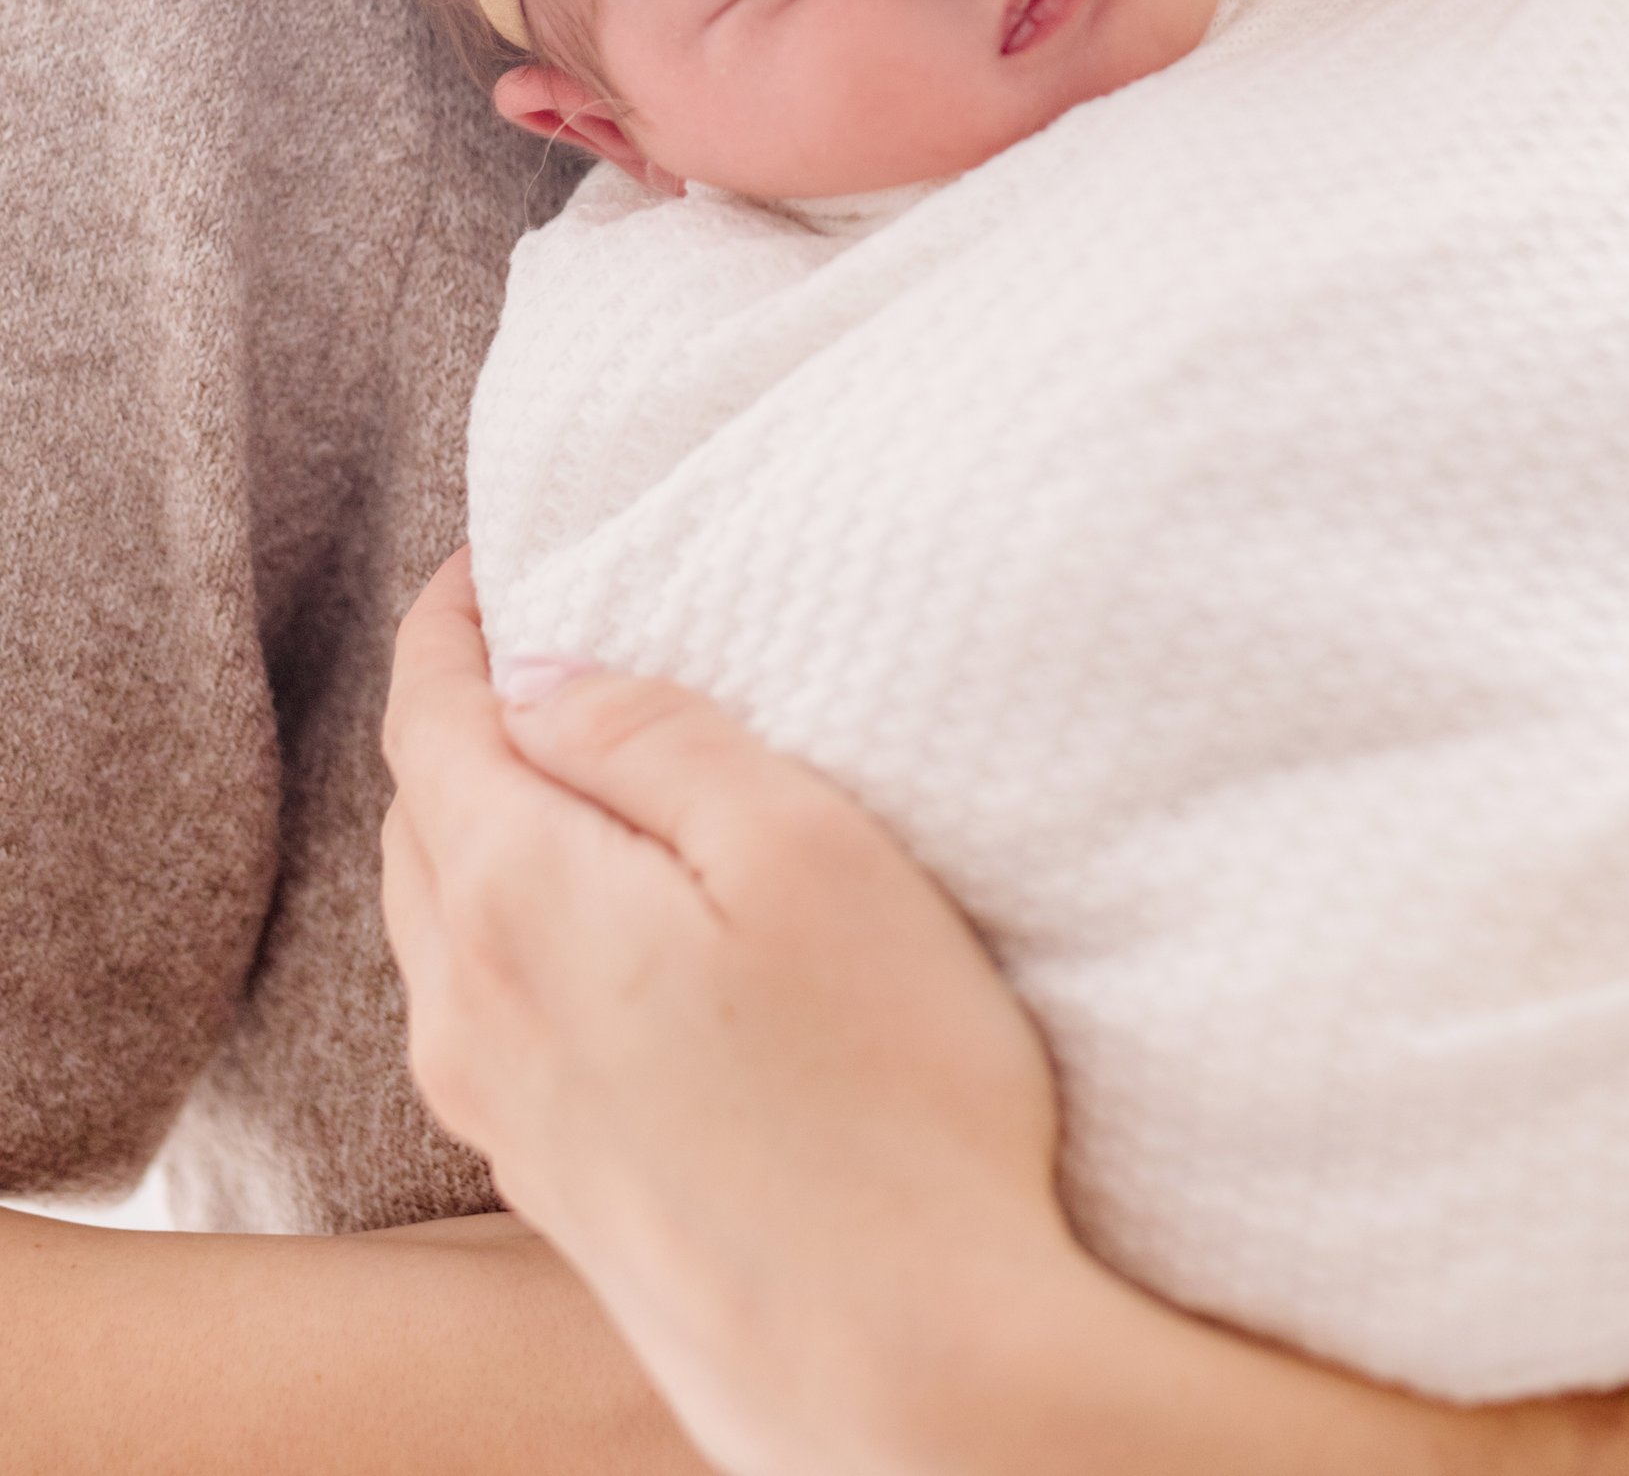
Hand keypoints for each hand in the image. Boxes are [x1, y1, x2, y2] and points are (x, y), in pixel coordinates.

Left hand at [380, 553, 1108, 1475]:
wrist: (910, 1373)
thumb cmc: (885, 1096)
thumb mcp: (800, 849)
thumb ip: (659, 740)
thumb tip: (545, 677)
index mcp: (514, 902)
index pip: (430, 718)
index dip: (448, 621)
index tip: (486, 554)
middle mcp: (472, 1010)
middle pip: (418, 816)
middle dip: (459, 714)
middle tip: (534, 636)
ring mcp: (504, 1113)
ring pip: (439, 920)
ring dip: (476, 823)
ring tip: (564, 765)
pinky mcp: (555, 1186)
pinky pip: (483, 1007)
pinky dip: (503, 922)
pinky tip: (593, 928)